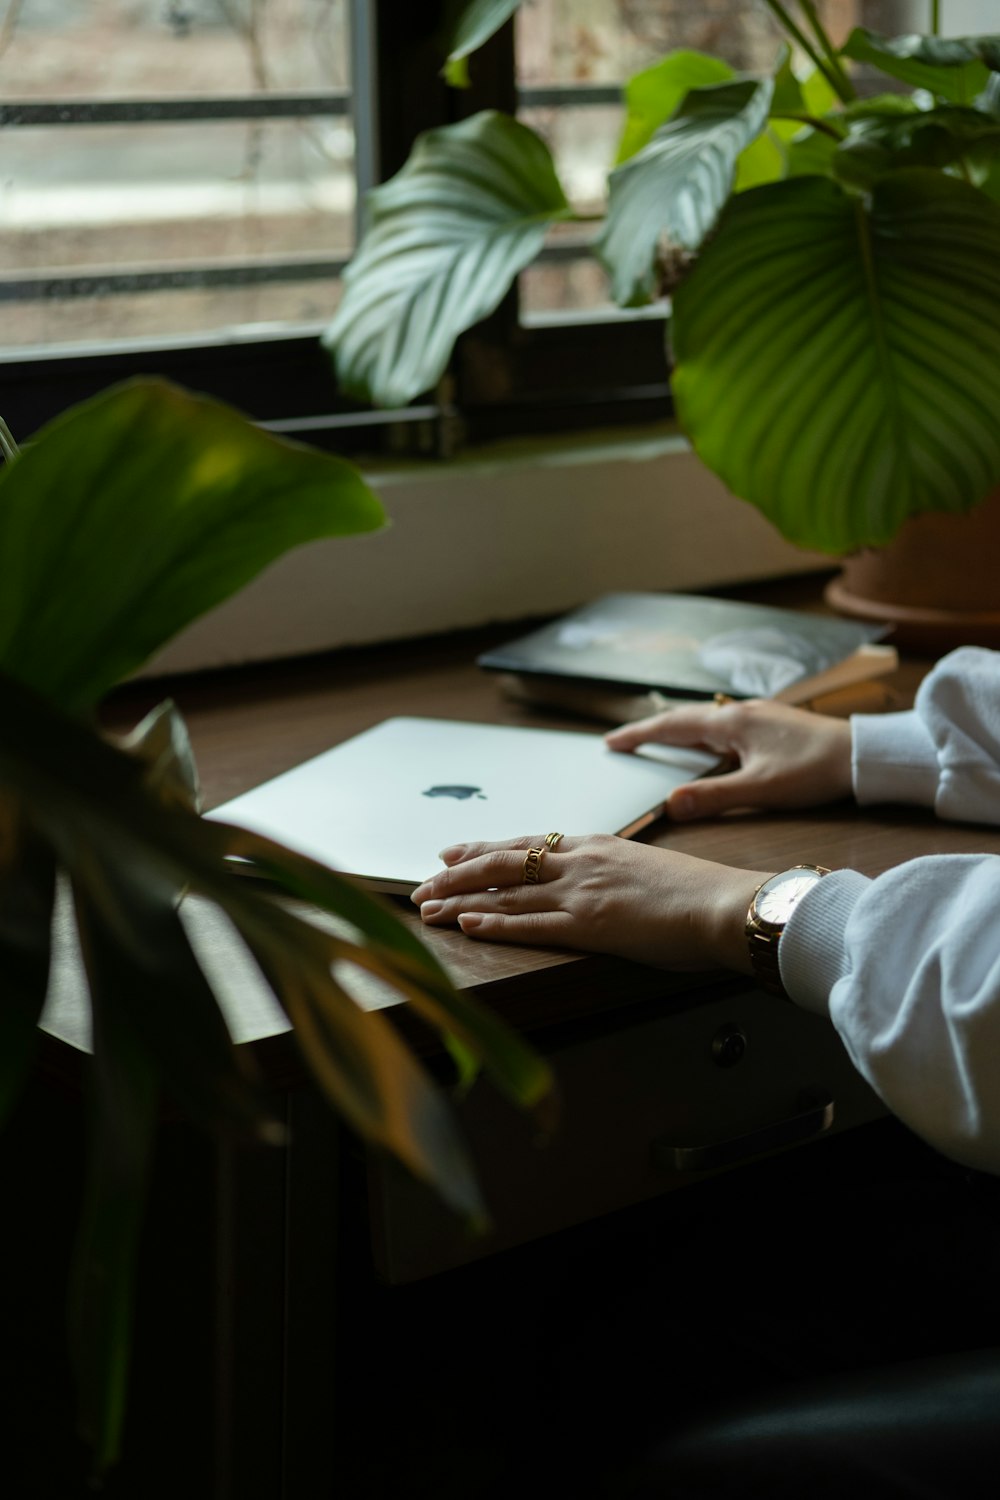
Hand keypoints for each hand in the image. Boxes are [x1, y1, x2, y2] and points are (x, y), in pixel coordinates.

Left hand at [411, 834, 770, 972]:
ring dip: (461, 902)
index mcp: (595, 846)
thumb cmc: (697, 892)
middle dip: (457, 875)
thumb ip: (614, 871)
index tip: (451, 854)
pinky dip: (494, 924)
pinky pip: (529, 924)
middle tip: (423, 886)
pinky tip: (467, 925)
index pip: (526, 844)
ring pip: (505, 893)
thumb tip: (600, 882)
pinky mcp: (588, 925)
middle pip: (502, 863)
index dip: (483, 849)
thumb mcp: (646, 867)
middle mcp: (580, 862)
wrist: (724, 904)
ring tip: (428, 910)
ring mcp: (581, 892)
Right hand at [606, 699, 852, 820]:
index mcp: (731, 724)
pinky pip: (723, 726)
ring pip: (705, 721)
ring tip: (656, 742)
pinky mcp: (771, 725)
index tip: (612, 742)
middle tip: (623, 741)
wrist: (864, 756)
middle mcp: (740, 713)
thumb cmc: (815, 771)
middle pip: (685, 718)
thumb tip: (668, 806)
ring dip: (677, 730)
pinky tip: (707, 747)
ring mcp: (757, 716)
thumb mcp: (760, 791)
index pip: (672, 726)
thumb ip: (712, 798)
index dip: (639, 734)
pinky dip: (702, 735)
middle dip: (652, 730)